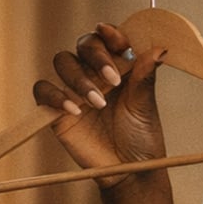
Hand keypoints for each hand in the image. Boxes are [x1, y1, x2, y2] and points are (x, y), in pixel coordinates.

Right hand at [31, 23, 168, 188]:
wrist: (128, 169)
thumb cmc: (141, 137)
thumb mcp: (145, 106)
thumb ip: (145, 78)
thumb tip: (159, 49)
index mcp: (119, 67)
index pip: (109, 39)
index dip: (111, 34)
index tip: (118, 39)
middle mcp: (95, 73)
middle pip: (84, 45)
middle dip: (97, 56)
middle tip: (113, 79)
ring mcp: (74, 89)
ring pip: (63, 62)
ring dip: (79, 78)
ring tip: (98, 102)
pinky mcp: (56, 109)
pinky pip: (43, 90)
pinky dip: (55, 96)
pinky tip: (74, 110)